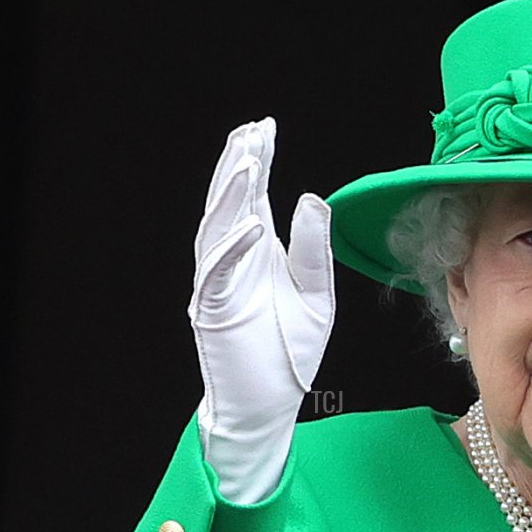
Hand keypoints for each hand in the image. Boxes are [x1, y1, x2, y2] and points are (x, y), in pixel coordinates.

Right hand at [190, 118, 334, 503]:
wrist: (269, 404)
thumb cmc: (289, 352)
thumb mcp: (317, 294)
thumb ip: (313, 249)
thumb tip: (311, 198)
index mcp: (256, 253)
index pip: (252, 197)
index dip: (256, 162)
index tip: (265, 127)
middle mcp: (233, 262)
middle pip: (230, 204)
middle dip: (240, 165)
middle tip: (253, 131)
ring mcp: (219, 285)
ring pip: (218, 229)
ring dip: (231, 195)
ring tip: (248, 161)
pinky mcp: (214, 312)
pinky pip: (220, 274)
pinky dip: (234, 249)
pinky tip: (252, 224)